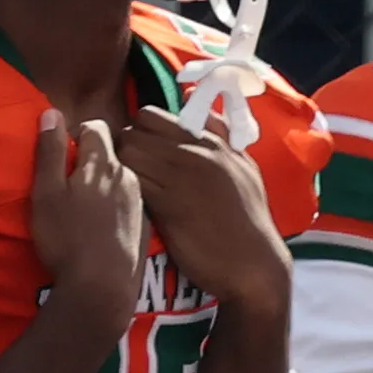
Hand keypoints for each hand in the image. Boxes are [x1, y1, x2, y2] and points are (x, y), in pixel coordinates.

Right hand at [24, 114, 144, 362]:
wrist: (103, 286)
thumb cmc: (67, 238)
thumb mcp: (46, 193)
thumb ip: (49, 152)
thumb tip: (51, 112)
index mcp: (102, 163)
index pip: (95, 127)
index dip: (77, 134)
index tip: (63, 153)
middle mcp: (128, 176)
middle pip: (111, 153)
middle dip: (92, 159)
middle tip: (71, 182)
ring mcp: (140, 201)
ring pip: (122, 178)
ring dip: (105, 183)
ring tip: (87, 206)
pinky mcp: (147, 225)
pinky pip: (130, 203)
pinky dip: (117, 206)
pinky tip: (104, 227)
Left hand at [112, 101, 291, 311]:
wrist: (253, 263)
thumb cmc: (247, 219)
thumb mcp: (243, 167)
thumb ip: (221, 135)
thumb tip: (201, 109)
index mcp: (211, 141)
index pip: (153, 115)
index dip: (138, 132)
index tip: (139, 152)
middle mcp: (196, 151)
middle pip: (135, 129)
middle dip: (123, 146)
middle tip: (127, 172)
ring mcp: (182, 176)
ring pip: (128, 151)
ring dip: (118, 168)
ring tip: (125, 188)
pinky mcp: (169, 204)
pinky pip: (131, 181)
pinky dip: (123, 189)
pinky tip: (129, 205)